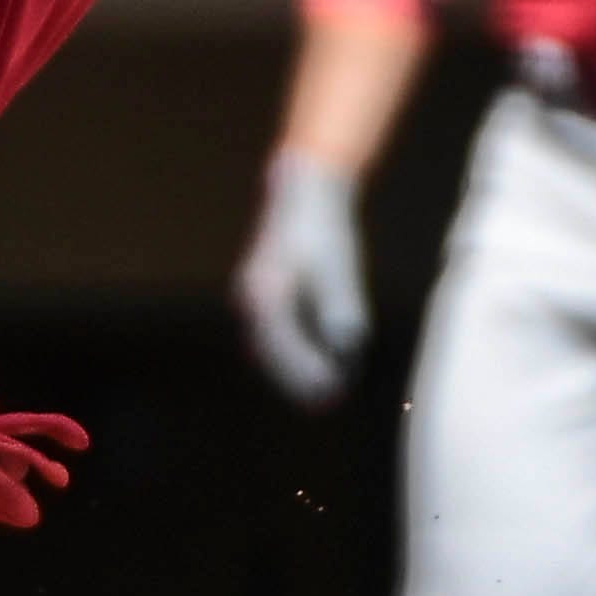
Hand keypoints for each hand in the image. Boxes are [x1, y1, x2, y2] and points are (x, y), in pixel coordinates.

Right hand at [234, 154, 368, 409]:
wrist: (302, 193)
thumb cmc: (322, 229)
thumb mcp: (337, 266)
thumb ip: (339, 305)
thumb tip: (344, 343)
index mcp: (265, 291)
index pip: (280, 344)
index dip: (303, 370)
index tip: (329, 388)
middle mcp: (250, 297)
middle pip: (268, 351)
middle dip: (294, 378)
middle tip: (326, 402)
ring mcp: (253, 296)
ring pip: (267, 345)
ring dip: (291, 369)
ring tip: (322, 392)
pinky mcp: (263, 295)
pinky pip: (272, 335)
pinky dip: (290, 354)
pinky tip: (315, 363)